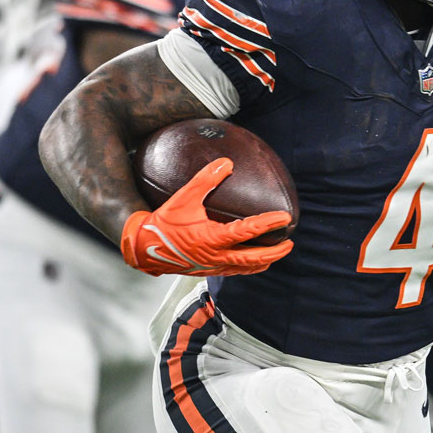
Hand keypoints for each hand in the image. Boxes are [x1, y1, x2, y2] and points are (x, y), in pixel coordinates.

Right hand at [121, 158, 293, 275]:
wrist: (143, 247)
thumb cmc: (163, 222)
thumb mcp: (183, 197)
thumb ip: (205, 179)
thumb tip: (226, 162)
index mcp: (211, 238)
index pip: (246, 231)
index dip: (267, 224)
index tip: (284, 217)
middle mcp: (214, 256)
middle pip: (253, 258)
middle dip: (274, 252)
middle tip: (289, 243)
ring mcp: (211, 266)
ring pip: (244, 268)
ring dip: (263, 261)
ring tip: (276, 254)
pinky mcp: (206, 270)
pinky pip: (233, 271)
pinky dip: (247, 267)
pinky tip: (252, 262)